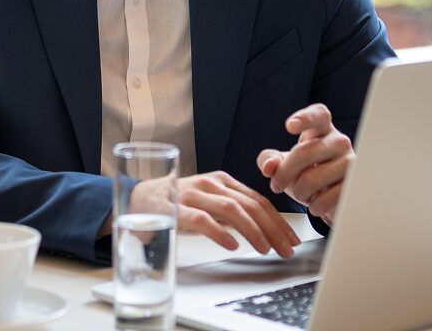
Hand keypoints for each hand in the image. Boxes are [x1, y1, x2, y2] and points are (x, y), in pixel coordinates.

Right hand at [132, 171, 299, 256]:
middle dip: (272, 228)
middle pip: (249, 204)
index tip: (291, 239)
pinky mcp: (176, 209)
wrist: (140, 199)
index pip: (257, 200)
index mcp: (222, 181)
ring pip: (231, 209)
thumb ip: (232, 211)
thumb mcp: (209, 202)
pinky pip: (202, 219)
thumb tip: (264, 230)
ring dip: (252, 231)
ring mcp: (193, 194)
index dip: (278, 220)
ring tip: (265, 249)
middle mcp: (210, 183)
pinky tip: (231, 245)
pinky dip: (219, 232)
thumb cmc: (178, 203)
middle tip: (285, 249)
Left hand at [256, 104, 354, 224]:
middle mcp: (339, 141)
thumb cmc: (306, 173)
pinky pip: (326, 199)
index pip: (318, 115)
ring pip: (312, 178)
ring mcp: (350, 162)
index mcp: (321, 129)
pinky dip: (314, 206)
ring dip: (299, 193)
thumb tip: (269, 167)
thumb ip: (269, 159)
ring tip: (302, 194)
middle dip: (283, 174)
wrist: (331, 198)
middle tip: (276, 186)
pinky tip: (315, 204)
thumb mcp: (283, 163)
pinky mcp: (355, 186)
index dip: (305, 118)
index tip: (289, 126)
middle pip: (304, 153)